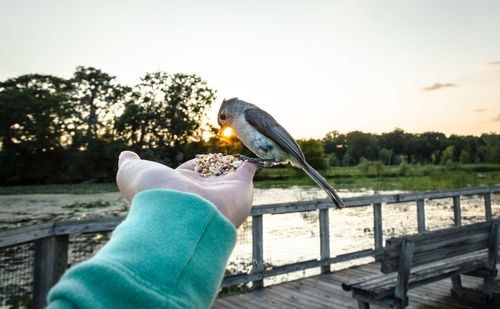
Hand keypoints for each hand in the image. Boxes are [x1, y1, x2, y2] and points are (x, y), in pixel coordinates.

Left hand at [116, 151, 257, 227]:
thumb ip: (130, 164)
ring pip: (229, 174)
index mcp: (179, 188)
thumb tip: (126, 155)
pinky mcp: (241, 188)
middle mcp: (201, 193)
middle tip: (220, 158)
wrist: (181, 213)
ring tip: (238, 155)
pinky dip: (251, 164)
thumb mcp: (133, 174)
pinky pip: (247, 172)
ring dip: (234, 164)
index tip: (198, 159)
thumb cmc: (154, 194)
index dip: (193, 165)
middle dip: (215, 167)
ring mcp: (221, 191)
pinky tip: (252, 158)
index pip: (190, 172)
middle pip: (211, 175)